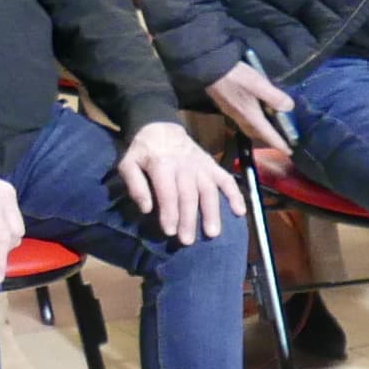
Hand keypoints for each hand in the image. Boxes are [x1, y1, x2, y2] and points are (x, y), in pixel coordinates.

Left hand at [117, 121, 239, 243]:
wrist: (161, 128)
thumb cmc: (143, 152)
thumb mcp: (128, 163)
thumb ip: (135, 185)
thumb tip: (146, 208)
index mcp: (162, 164)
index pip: (168, 192)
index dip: (169, 213)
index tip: (169, 232)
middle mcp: (185, 166)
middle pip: (189, 195)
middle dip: (189, 219)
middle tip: (187, 241)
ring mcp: (201, 165)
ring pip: (209, 190)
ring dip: (212, 212)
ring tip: (213, 233)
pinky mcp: (212, 165)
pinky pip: (227, 180)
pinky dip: (235, 195)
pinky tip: (240, 212)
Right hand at [204, 61, 294, 153]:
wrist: (209, 71)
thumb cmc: (235, 77)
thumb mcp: (259, 84)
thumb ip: (274, 97)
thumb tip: (289, 107)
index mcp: (250, 115)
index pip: (268, 135)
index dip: (279, 144)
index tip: (289, 152)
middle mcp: (240, 118)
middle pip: (256, 134)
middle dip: (268, 139)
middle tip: (280, 138)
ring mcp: (232, 112)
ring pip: (249, 127)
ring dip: (259, 130)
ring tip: (269, 126)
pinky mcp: (227, 105)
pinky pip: (242, 120)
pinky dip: (252, 121)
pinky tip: (255, 111)